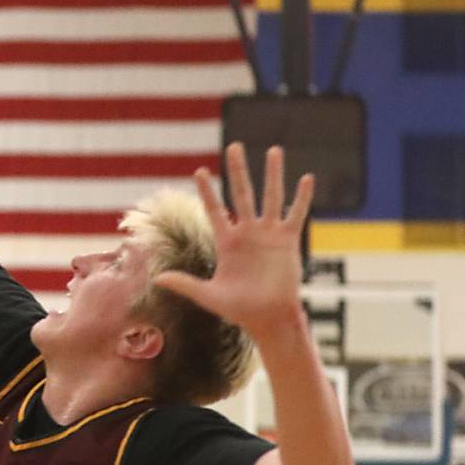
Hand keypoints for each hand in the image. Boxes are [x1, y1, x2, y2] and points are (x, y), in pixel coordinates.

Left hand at [154, 142, 312, 340]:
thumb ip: (186, 285)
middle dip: (238, 170)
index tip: (200, 171)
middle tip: (234, 146)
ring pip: (271, 197)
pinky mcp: (288, 241)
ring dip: (272, 174)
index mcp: (227, 242)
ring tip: (273, 150)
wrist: (268, 319)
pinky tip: (306, 178)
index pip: (214, 210)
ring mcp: (269, 235)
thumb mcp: (209, 296)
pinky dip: (302, 197)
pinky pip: (296, 214)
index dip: (208, 191)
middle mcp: (247, 233)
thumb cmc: (239, 310)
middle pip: (241, 194)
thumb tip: (158, 280)